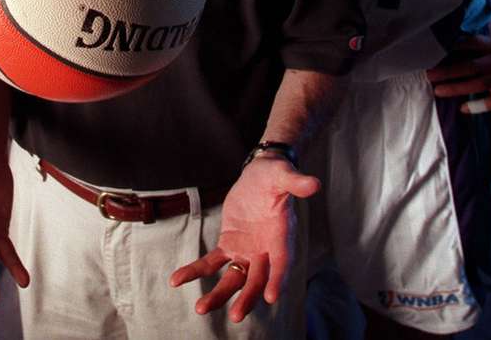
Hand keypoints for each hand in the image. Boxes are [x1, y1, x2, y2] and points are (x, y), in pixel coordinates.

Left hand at [169, 158, 318, 322]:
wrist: (260, 176)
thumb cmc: (274, 175)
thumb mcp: (282, 174)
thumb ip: (295, 182)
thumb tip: (314, 184)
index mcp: (282, 237)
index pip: (282, 262)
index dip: (278, 279)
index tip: (271, 297)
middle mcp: (266, 251)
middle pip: (258, 279)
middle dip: (247, 298)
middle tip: (236, 316)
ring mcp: (247, 251)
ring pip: (234, 279)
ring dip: (219, 294)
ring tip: (201, 308)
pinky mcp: (229, 246)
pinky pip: (211, 263)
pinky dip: (195, 271)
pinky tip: (176, 280)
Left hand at [427, 20, 490, 112]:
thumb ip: (487, 28)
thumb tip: (476, 16)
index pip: (469, 43)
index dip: (452, 46)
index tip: (433, 49)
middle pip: (468, 66)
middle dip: (447, 71)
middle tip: (428, 74)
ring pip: (476, 84)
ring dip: (456, 87)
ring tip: (438, 90)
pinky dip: (478, 105)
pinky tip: (463, 108)